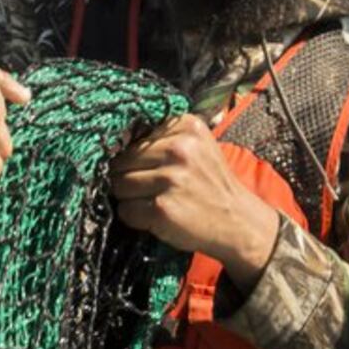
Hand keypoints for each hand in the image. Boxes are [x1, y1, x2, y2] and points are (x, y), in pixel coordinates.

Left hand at [107, 114, 283, 279]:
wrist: (237, 221)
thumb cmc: (209, 184)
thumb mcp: (197, 147)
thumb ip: (163, 138)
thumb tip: (111, 143)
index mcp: (186, 127)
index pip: (133, 136)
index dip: (135, 156)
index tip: (151, 168)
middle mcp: (179, 149)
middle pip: (121, 161)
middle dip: (128, 177)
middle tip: (152, 189)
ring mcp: (170, 179)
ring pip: (119, 185)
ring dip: (130, 198)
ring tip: (155, 202)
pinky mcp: (162, 208)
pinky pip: (126, 210)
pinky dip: (134, 217)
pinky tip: (156, 217)